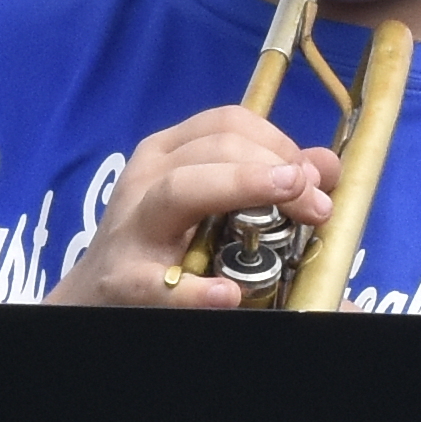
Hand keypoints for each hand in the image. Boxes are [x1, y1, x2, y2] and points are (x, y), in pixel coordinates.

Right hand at [55, 100, 336, 307]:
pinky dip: (193, 290)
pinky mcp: (124, 282)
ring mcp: (132, 229)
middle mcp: (147, 180)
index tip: (314, 177)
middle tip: (318, 207)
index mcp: (168, 154)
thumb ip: (266, 182)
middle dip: (274, 168)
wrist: (95, 298)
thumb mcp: (210, 202)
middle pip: (213, 150)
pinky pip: (156, 282)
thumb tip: (325, 166)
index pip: (227, 123)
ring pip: (180, 190)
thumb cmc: (162, 243)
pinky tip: (228, 293)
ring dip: (241, 188)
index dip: (279, 142)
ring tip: (292, 207)